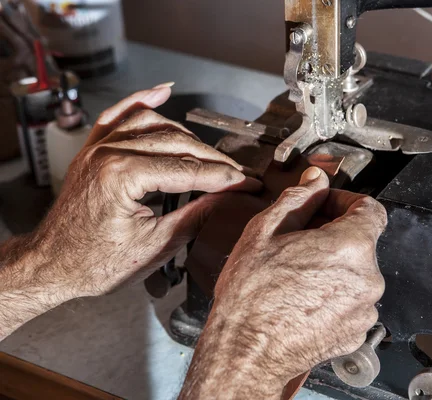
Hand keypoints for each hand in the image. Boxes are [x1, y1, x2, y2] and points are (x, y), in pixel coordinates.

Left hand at [30, 85, 260, 298]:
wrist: (51, 265)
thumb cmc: (92, 263)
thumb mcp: (153, 247)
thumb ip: (194, 217)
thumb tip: (225, 200)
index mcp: (123, 175)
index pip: (189, 170)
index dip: (224, 178)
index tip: (247, 184)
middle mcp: (109, 152)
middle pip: (176, 143)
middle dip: (213, 159)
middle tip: (237, 173)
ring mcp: (98, 147)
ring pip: (153, 123)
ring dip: (186, 135)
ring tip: (211, 153)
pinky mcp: (93, 149)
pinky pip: (118, 114)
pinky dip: (141, 100)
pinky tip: (162, 92)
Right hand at [181, 167, 386, 398]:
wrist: (245, 352)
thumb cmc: (251, 297)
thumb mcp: (265, 232)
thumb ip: (299, 199)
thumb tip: (316, 181)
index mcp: (350, 246)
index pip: (370, 208)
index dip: (345, 201)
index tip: (326, 205)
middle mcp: (367, 278)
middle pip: (361, 242)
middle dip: (333, 234)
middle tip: (298, 240)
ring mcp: (364, 309)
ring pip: (355, 272)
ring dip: (333, 266)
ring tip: (296, 274)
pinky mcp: (356, 332)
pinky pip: (351, 301)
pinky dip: (334, 294)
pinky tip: (303, 297)